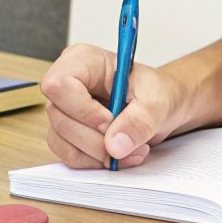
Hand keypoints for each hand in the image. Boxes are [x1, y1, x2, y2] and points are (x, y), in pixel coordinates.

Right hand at [39, 43, 190, 168]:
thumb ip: (139, 120)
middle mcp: (68, 83)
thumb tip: (115, 146)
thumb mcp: (157, 101)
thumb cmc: (157, 92)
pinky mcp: (67, 133)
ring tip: (131, 150)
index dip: (82, 109)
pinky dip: (95, 161)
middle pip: (60, 118)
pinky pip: (69, 155)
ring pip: (61, 140)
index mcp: (84, 61)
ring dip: (98, 154)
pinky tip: (118, 155)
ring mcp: (64, 109)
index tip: (109, 121)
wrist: (162, 107)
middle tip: (127, 142)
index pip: (59, 84)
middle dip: (96, 139)